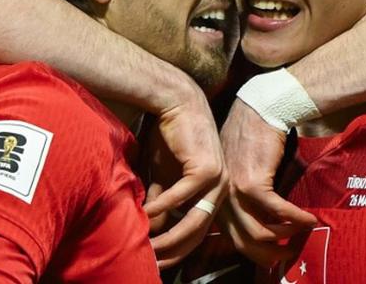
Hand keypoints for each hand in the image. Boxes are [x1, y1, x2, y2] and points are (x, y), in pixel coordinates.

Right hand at [143, 84, 226, 267]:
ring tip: (146, 245)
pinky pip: (183, 195)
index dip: (175, 251)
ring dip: (168, 235)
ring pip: (194, 220)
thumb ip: (160, 203)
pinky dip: (163, 205)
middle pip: (197, 233)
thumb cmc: (170, 138)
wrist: (177, 103)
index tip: (154, 262)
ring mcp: (217, 180)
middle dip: (172, 251)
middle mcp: (220, 191)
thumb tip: (150, 230)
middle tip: (149, 261)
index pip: (197, 234)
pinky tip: (146, 212)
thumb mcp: (164, 177)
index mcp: (212, 195)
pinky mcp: (207, 167)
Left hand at [220, 99, 316, 261]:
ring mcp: (234, 191)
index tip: (275, 255)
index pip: (230, 236)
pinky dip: (296, 218)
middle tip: (290, 255)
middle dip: (269, 254)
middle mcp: (221, 197)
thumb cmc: (255, 136)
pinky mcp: (252, 182)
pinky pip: (277, 211)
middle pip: (243, 241)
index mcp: (217, 196)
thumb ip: (247, 196)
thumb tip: (269, 222)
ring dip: (285, 237)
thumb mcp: (242, 170)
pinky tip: (310, 218)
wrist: (260, 108)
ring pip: (259, 232)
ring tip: (302, 232)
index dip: (254, 251)